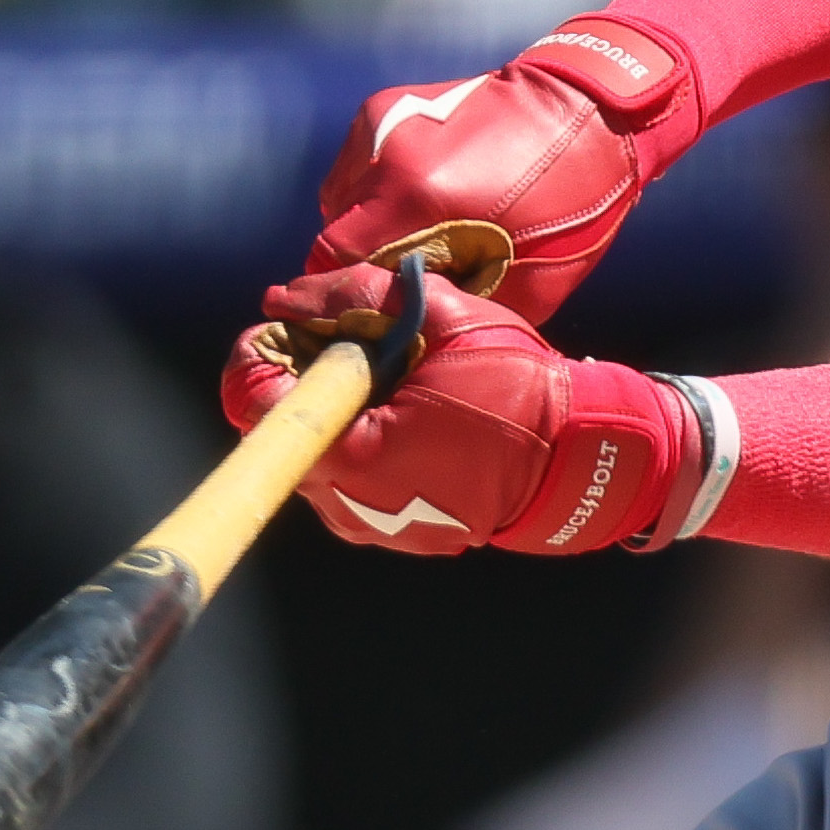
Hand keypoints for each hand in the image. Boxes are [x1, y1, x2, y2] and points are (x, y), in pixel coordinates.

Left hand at [223, 261, 695, 554]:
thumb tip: (288, 297)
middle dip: (306, 376)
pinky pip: (345, 476)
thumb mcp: (445, 319)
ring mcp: (362, 524)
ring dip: (336, 409)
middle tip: (356, 343)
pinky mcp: (385, 532)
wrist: (576, 465)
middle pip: (279, 427)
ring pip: (312, 452)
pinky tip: (406, 413)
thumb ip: (357, 299)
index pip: (253, 400)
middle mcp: (342, 502)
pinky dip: (360, 438)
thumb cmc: (518, 392)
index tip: (303, 324)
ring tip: (392, 379)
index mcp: (349, 453)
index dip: (265, 350)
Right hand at [307, 24, 692, 323]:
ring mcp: (381, 128)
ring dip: (366, 229)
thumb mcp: (524, 289)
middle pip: (335, 237)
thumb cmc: (568, 210)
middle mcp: (388, 159)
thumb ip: (452, 309)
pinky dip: (374, 194)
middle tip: (397, 287)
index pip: (335, 267)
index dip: (347, 300)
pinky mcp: (382, 109)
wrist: (584, 115)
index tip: (366, 318)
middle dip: (359, 269)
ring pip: (341, 203)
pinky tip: (416, 202)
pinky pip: (355, 171)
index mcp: (418, 202)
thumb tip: (406, 332)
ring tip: (414, 240)